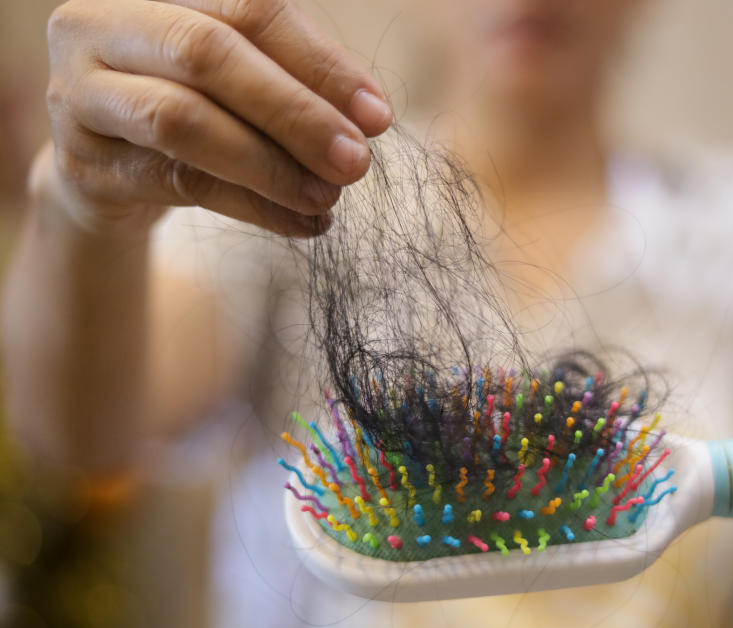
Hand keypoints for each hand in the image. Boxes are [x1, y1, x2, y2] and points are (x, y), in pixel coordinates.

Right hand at [39, 0, 391, 236]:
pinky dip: (253, 207)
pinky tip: (302, 224)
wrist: (114, 170)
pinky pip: (179, 184)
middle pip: (206, 55)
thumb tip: (370, 116)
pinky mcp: (81, 164)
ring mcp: (78, 94)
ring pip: (183, 121)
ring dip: (271, 166)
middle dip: (294, 113)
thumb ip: (297, 81)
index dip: (318, 63)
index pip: (246, 7)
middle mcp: (99, 25)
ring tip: (328, 197)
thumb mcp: (243, 83)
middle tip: (356, 162)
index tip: (377, 116)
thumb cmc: (198, 108)